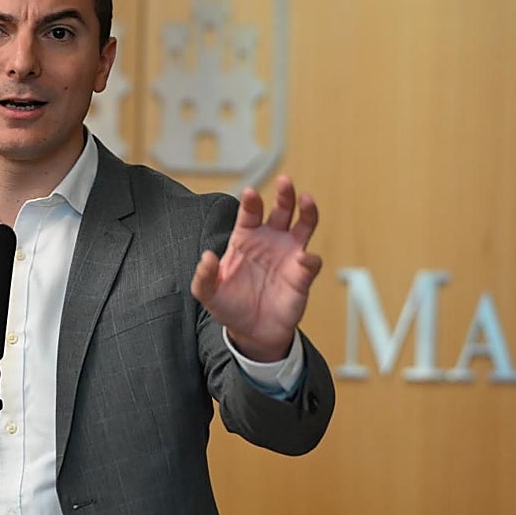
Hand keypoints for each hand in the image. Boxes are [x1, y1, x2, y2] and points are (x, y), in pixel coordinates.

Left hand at [190, 175, 322, 362]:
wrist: (252, 333)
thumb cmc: (230, 307)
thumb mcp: (208, 294)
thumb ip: (203, 276)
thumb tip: (206, 256)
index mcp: (245, 239)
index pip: (250, 213)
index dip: (251, 202)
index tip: (250, 193)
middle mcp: (270, 241)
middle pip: (281, 209)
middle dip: (284, 194)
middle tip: (285, 181)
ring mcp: (288, 255)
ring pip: (304, 225)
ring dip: (307, 211)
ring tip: (306, 200)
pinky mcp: (302, 275)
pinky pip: (311, 261)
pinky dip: (309, 258)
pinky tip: (303, 259)